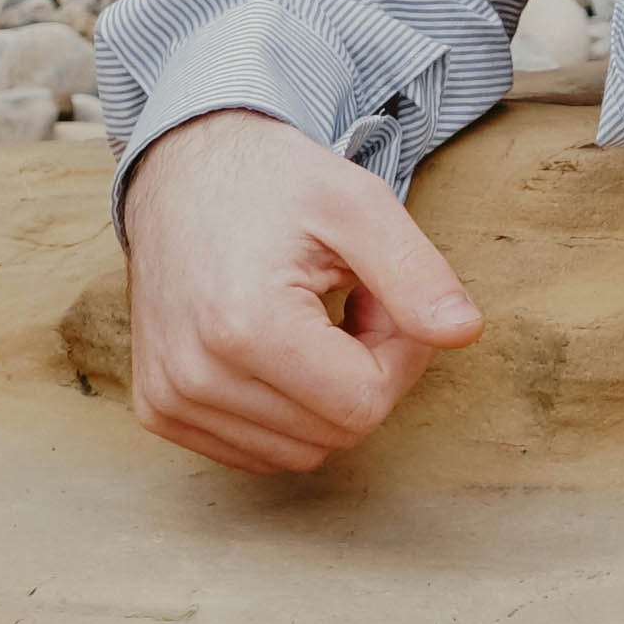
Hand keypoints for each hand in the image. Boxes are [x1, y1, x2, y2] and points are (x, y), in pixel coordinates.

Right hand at [117, 107, 484, 474]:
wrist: (181, 171)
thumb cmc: (271, 182)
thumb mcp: (358, 205)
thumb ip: (416, 273)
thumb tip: (463, 333)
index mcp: (244, 327)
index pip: (364, 404)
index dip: (397, 353)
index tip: (379, 296)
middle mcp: (194, 378)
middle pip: (336, 434)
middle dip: (365, 373)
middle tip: (352, 302)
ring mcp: (170, 401)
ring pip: (299, 452)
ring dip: (326, 396)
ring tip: (313, 321)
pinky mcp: (160, 410)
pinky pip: (256, 451)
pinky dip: (286, 411)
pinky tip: (278, 348)